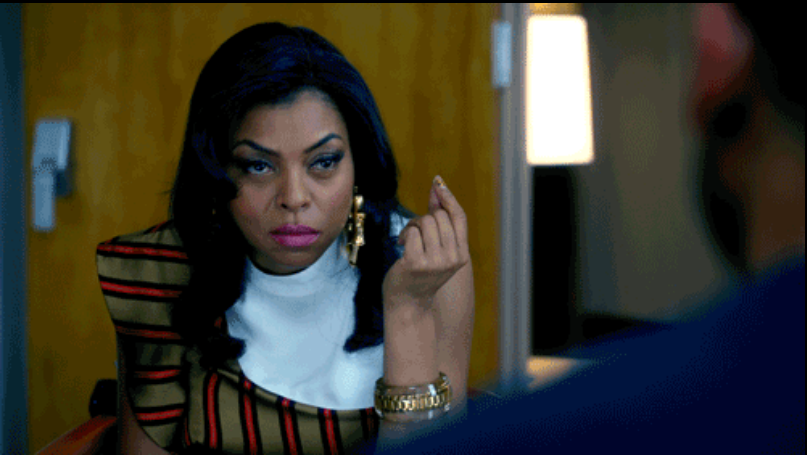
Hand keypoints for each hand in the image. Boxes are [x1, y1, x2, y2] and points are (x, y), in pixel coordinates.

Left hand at [383, 176, 469, 304]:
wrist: (408, 302)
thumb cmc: (420, 272)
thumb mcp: (436, 247)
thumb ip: (439, 218)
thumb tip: (438, 186)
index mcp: (461, 254)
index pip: (459, 217)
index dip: (448, 198)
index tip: (438, 183)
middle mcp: (453, 258)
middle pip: (438, 217)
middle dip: (423, 219)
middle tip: (414, 232)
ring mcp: (436, 262)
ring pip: (424, 222)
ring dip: (412, 226)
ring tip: (408, 240)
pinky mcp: (417, 263)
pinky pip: (411, 232)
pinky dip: (404, 235)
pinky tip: (402, 246)